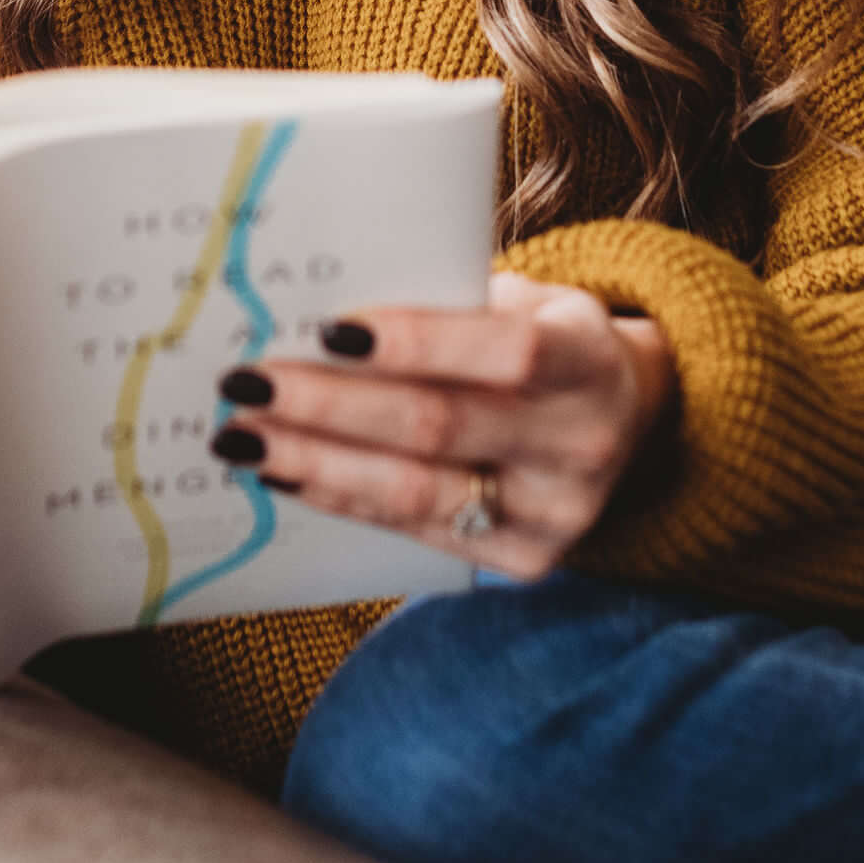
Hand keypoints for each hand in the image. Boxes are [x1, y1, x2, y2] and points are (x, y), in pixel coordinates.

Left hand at [215, 272, 677, 582]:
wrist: (621, 418)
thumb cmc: (544, 342)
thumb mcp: (525, 302)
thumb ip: (449, 306)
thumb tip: (316, 311)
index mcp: (590, 359)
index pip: (506, 352)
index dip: (417, 341)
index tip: (326, 328)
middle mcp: (582, 444)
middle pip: (440, 427)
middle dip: (329, 405)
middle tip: (245, 384)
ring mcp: (556, 514)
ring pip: (415, 491)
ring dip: (315, 462)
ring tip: (242, 437)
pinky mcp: (524, 560)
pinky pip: (413, 529)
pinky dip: (341, 497)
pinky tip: (287, 471)